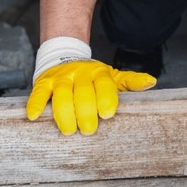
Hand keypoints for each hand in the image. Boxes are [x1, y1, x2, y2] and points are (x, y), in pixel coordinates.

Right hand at [26, 59, 155, 134]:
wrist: (64, 56)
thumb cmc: (92, 77)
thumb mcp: (112, 77)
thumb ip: (130, 81)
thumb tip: (151, 82)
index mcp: (99, 73)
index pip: (104, 85)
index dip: (106, 98)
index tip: (108, 114)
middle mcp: (80, 73)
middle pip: (83, 92)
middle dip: (86, 111)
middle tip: (89, 130)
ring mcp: (61, 78)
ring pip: (62, 94)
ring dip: (64, 113)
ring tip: (69, 130)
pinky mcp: (44, 82)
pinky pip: (38, 93)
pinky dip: (35, 104)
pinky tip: (34, 117)